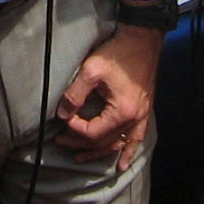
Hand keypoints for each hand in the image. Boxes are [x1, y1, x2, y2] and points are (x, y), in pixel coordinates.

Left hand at [56, 24, 162, 170]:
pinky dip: (128, 152)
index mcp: (121, 111)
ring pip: (117, 143)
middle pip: (103, 141)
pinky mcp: (143, 111)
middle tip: (60, 142)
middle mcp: (134, 119)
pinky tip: (122, 164)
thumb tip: (62, 114)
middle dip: (80, 143)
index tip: (62, 118)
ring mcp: (141, 116)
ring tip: (80, 157)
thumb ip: (74, 94)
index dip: (74, 129)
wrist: (142, 39)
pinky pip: (136, 138)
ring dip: (98, 152)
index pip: (92, 132)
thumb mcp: (90, 71)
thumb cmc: (118, 53)